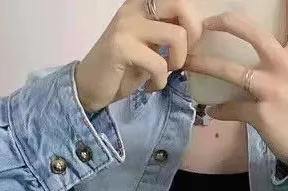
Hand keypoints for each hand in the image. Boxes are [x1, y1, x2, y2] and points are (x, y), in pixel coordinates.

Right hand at [75, 0, 203, 113]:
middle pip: (181, 4)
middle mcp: (135, 7)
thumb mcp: (150, 46)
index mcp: (143, 4)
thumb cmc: (123, 69)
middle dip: (193, 34)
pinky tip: (150, 86)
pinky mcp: (121, 46)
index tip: (186, 47)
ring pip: (177, 35)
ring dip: (177, 61)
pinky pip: (159, 63)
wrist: (90, 86)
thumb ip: (168, 34)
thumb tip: (197, 34)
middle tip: (181, 57)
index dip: (193, 23)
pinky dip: (160, 81)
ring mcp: (127, 25)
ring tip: (164, 72)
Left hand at [184, 0, 287, 168]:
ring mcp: (271, 89)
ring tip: (188, 63)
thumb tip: (260, 47)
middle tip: (205, 24)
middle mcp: (284, 65)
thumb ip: (286, 56)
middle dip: (225, 23)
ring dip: (205, 65)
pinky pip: (232, 108)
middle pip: (252, 33)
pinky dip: (220, 109)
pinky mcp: (261, 113)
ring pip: (231, 70)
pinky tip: (212, 110)